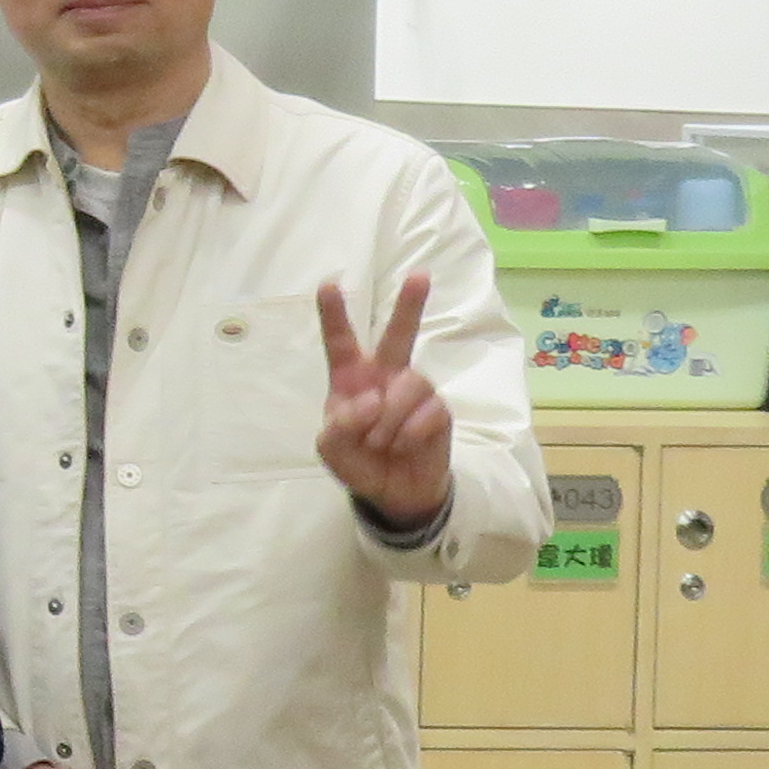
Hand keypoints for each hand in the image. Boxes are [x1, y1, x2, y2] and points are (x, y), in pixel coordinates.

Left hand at [311, 272, 452, 530]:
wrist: (394, 492)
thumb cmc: (359, 461)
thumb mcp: (333, 450)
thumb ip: (339, 427)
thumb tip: (369, 400)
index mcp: (351, 380)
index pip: (340, 343)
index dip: (333, 315)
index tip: (328, 284)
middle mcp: (385, 377)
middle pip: (398, 336)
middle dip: (410, 305)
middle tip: (420, 276)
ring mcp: (415, 391)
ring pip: (409, 383)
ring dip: (390, 419)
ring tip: (382, 442)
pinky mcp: (439, 410)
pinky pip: (427, 412)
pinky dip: (409, 434)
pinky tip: (404, 446)